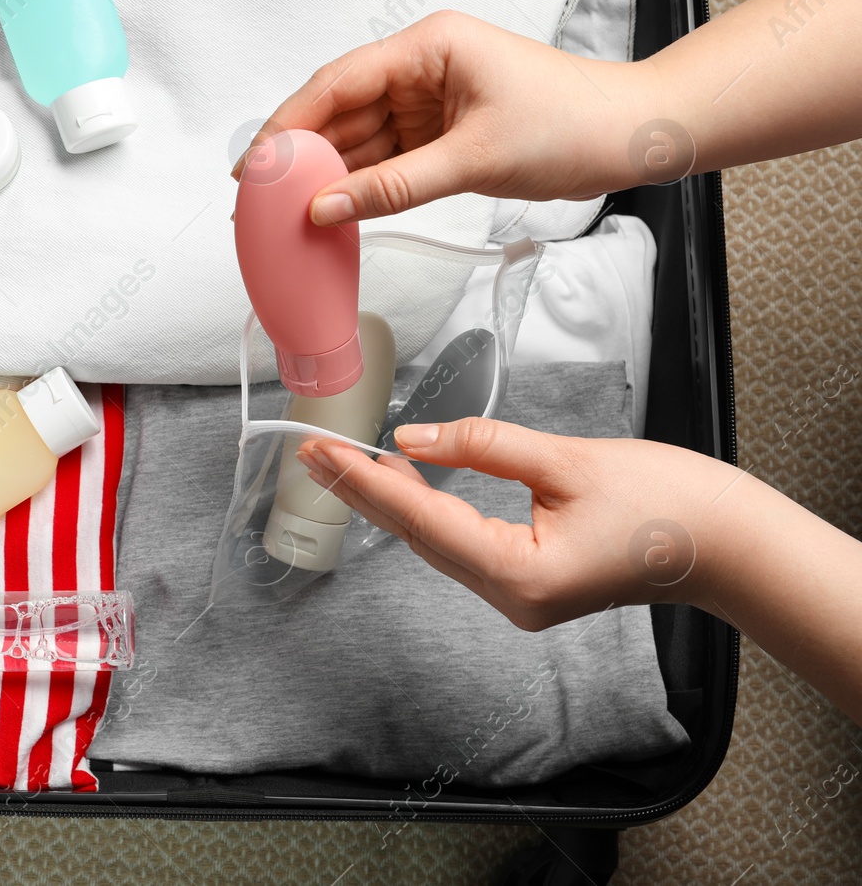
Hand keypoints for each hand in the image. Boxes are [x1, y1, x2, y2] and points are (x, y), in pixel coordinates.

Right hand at [235, 11, 660, 224]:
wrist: (632, 137)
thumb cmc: (572, 125)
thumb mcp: (474, 159)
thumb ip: (392, 187)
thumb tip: (324, 208)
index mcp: (428, 46)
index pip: (337, 83)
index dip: (289, 124)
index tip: (255, 165)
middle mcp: (421, 67)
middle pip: (340, 110)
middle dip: (300, 153)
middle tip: (258, 197)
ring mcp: (429, 101)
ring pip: (359, 138)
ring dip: (327, 173)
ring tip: (286, 211)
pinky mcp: (440, 133)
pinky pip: (385, 158)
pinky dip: (359, 185)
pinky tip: (331, 209)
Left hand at [295, 418, 745, 630]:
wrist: (729, 546)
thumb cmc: (668, 503)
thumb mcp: (568, 459)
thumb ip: (484, 446)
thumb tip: (412, 440)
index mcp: (521, 574)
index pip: (423, 521)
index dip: (366, 483)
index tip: (321, 451)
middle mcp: (512, 598)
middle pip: (417, 539)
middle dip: (363, 492)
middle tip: (310, 451)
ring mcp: (519, 598)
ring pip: (435, 545)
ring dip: (389, 503)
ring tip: (341, 462)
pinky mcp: (529, 585)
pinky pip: (461, 547)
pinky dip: (426, 515)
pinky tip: (400, 485)